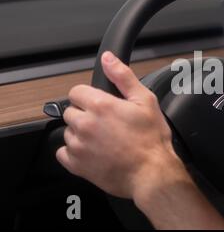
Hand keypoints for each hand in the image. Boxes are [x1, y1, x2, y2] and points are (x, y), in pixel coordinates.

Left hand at [57, 51, 183, 199]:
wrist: (151, 173)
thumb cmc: (151, 139)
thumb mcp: (145, 101)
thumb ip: (123, 77)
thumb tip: (108, 59)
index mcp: (100, 105)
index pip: (76, 91)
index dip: (89, 96)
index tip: (100, 104)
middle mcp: (85, 124)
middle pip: (71, 111)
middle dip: (85, 115)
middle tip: (106, 124)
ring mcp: (79, 146)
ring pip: (68, 132)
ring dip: (80, 134)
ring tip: (103, 140)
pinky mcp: (77, 165)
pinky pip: (63, 153)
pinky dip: (74, 152)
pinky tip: (92, 152)